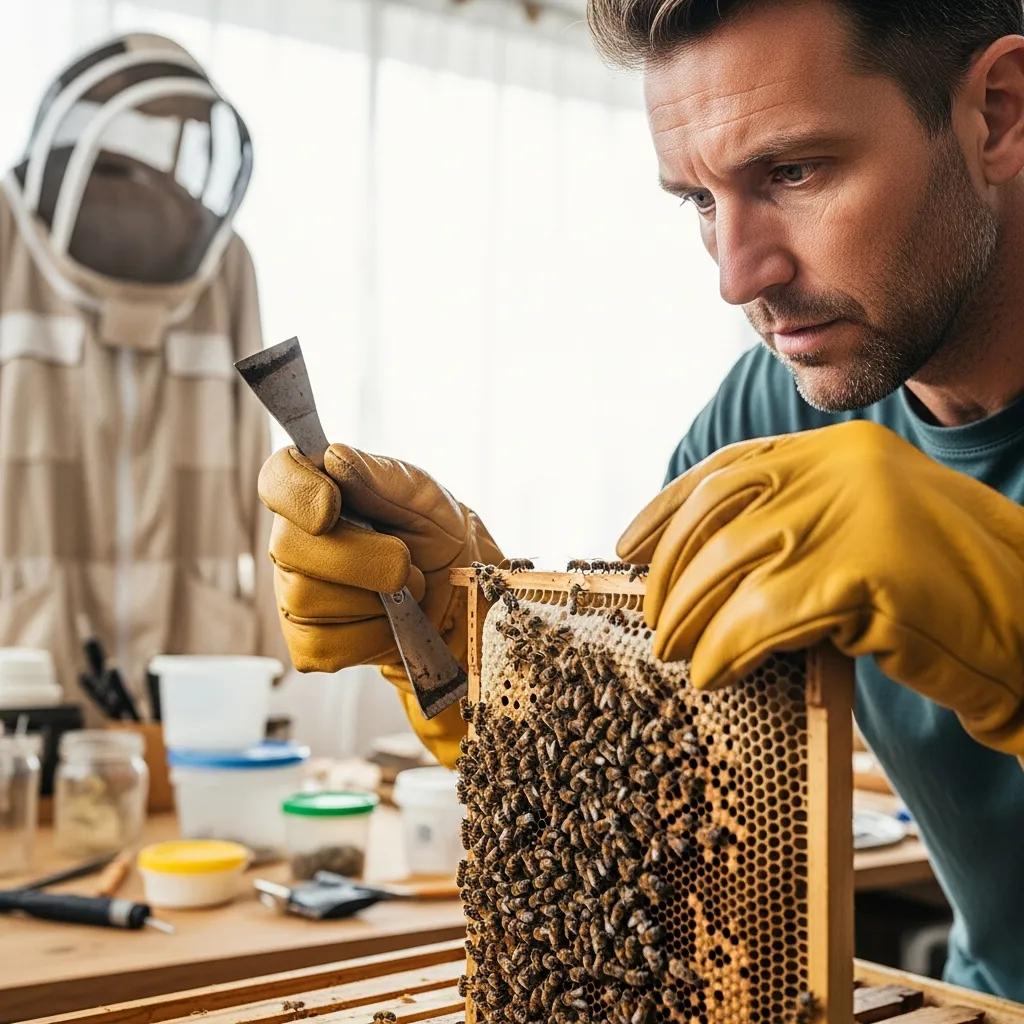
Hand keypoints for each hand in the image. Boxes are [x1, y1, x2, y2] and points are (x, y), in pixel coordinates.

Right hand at [259, 444, 501, 765]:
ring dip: (374, 598)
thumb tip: (333, 457)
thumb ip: (380, 476)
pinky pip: (322, 644)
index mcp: (317, 493)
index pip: (277, 479)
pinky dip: (370, 636)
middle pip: (289, 547)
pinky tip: (389, 621)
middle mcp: (294, 543)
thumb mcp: (423, 496)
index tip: (333, 504)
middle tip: (406, 560)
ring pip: (306, 598)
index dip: (295, 492)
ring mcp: (294, 595)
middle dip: (361, 557)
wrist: (463, 597)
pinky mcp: (309, 643)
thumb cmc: (437, 534)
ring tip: (404, 590)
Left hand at [618, 420, 1023, 755]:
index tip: (628, 547)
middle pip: (717, 516)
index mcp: (839, 449)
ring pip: (730, 566)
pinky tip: (714, 673)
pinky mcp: (863, 573)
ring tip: (676, 653)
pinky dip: (726, 648)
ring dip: (689, 618)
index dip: (667, 510)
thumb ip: (797, 522)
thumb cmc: (945, 586)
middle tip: (654, 620)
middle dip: (670, 572)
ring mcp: (854, 514)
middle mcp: (842, 468)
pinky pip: (763, 616)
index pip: (727, 470)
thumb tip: (703, 558)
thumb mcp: (867, 527)